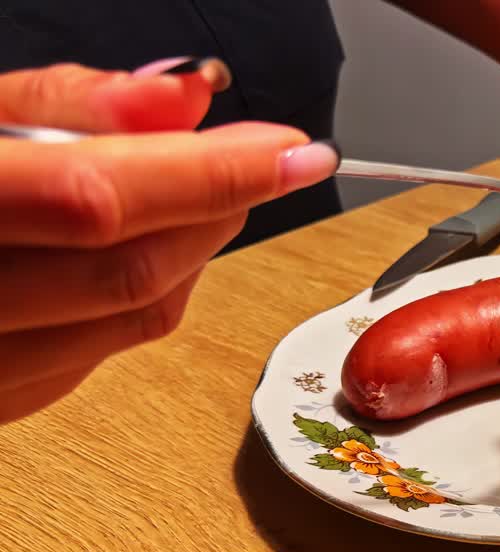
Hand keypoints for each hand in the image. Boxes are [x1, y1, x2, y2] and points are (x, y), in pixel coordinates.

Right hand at [0, 61, 338, 423]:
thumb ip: (59, 104)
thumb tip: (184, 97)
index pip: (93, 200)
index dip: (210, 174)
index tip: (293, 150)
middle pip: (126, 273)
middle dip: (216, 210)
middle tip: (262, 160)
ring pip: (128, 323)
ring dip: (194, 254)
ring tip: (208, 193)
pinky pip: (99, 358)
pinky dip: (145, 299)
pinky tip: (149, 252)